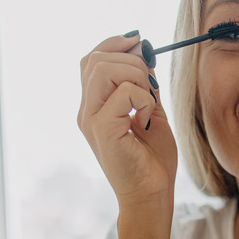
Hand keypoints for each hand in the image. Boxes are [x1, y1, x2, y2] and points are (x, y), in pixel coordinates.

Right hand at [78, 32, 176, 207]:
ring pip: (104, 69)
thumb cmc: (152, 159)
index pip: (91, 59)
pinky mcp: (103, 129)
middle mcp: (87, 110)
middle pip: (95, 59)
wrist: (152, 194)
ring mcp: (91, 120)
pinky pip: (124, 93)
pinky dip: (144, 98)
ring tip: (149, 101)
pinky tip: (146, 119)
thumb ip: (144, 86)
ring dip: (137, 76)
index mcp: (94, 105)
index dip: (115, 44)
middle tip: (151, 82)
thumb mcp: (150, 111)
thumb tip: (144, 53)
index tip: (140, 43)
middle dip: (130, 60)